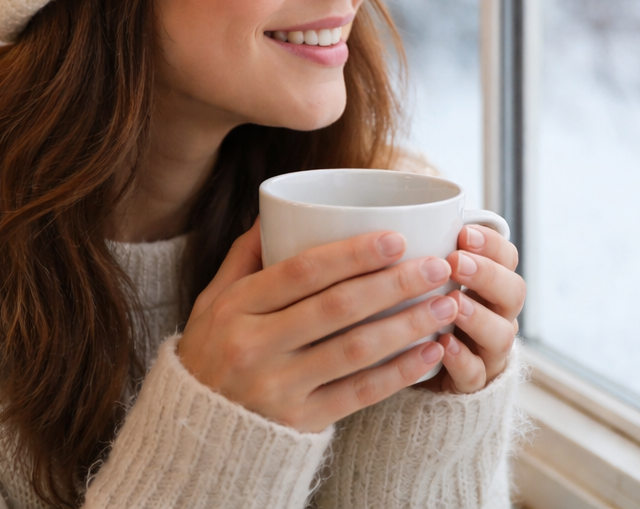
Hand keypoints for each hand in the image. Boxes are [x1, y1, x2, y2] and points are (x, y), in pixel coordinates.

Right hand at [177, 220, 459, 432]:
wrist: (194, 430)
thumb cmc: (209, 352)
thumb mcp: (211, 300)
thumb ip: (244, 256)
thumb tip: (275, 210)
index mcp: (235, 307)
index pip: (300, 272)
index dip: (351, 254)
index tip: (395, 237)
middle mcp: (254, 346)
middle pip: (336, 308)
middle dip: (393, 283)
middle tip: (437, 266)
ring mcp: (277, 388)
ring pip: (355, 351)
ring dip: (407, 326)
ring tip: (446, 305)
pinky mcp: (299, 423)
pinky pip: (357, 394)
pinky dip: (398, 373)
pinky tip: (430, 353)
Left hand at [419, 225, 525, 393]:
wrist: (412, 369)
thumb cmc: (415, 306)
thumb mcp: (419, 274)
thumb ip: (419, 247)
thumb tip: (386, 210)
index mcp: (487, 283)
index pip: (506, 258)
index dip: (491, 244)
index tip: (463, 232)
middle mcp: (495, 315)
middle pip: (513, 293)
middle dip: (487, 274)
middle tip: (456, 262)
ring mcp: (487, 351)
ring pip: (501, 335)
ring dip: (478, 316)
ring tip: (454, 303)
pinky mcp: (470, 384)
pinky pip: (475, 375)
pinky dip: (462, 359)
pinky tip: (443, 344)